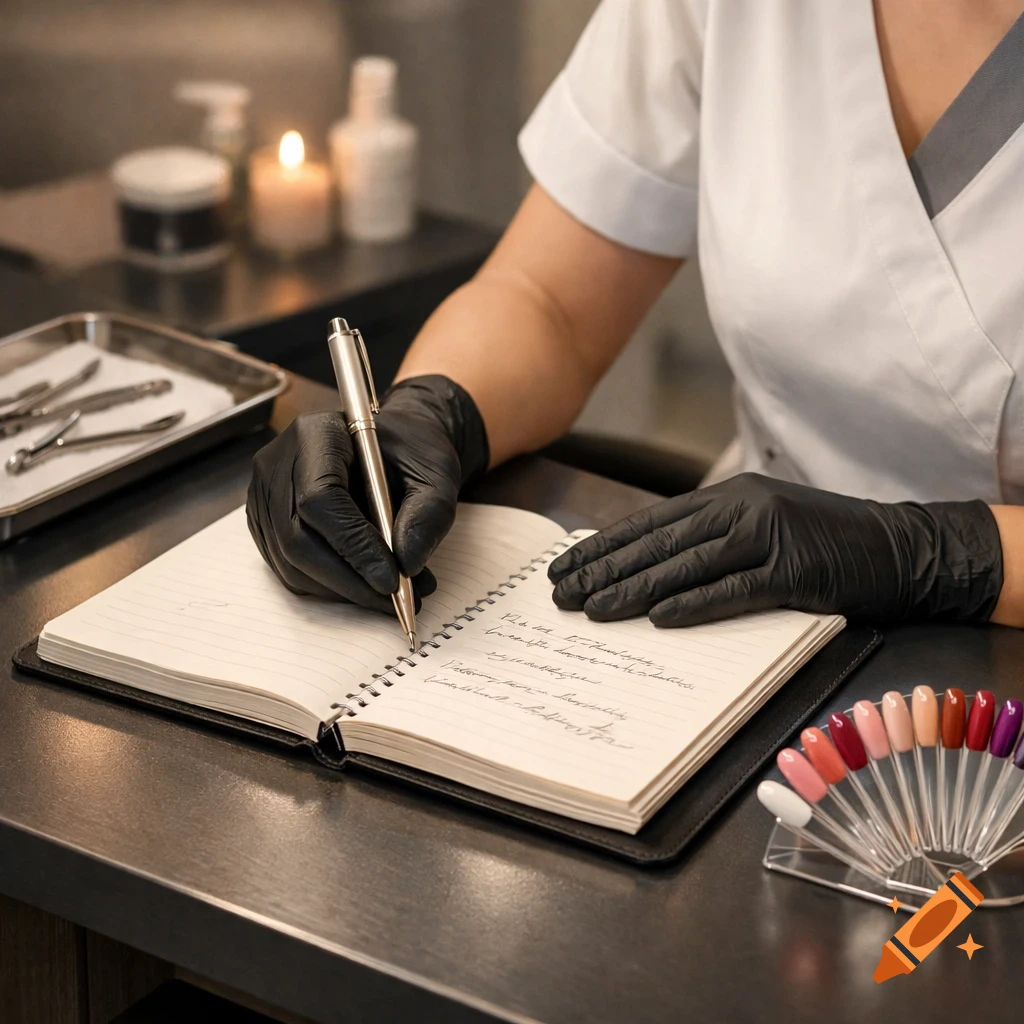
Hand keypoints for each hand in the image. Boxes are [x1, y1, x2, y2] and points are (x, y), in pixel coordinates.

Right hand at [247, 375, 488, 608]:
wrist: (393, 448)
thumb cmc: (411, 453)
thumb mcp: (436, 472)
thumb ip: (429, 514)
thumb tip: (408, 564)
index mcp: (315, 434)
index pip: (319, 499)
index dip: (353, 546)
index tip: (392, 579)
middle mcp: (277, 463)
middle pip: (297, 538)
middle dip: (349, 580)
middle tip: (397, 601)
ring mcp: (265, 496)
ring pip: (291, 562)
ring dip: (343, 590)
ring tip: (393, 595)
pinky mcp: (267, 524)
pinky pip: (289, 569)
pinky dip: (330, 587)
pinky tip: (365, 584)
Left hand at [548, 473, 1001, 626]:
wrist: (896, 547)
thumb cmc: (819, 541)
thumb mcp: (758, 526)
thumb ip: (708, 540)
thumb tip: (647, 568)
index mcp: (727, 496)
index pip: (649, 524)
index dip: (603, 546)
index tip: (565, 566)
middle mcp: (740, 508)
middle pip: (657, 544)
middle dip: (604, 570)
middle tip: (562, 593)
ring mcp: (768, 536)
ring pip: (685, 566)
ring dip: (634, 590)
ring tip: (593, 610)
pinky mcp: (793, 569)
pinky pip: (733, 589)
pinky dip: (695, 604)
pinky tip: (658, 618)